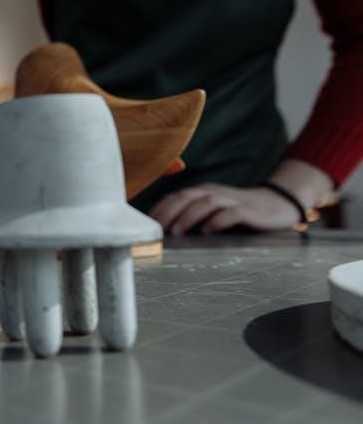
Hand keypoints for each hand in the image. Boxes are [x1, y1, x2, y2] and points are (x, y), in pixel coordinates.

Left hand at [150, 183, 301, 235]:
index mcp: (202, 192)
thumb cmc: (238, 212)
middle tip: (157, 229)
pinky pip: (231, 214)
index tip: (147, 223)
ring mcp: (231, 200)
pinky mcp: (247, 211)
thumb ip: (192, 215)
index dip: (160, 208)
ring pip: (205, 203)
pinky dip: (217, 221)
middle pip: (186, 197)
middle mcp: (214, 193)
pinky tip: (208, 231)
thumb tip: (166, 230)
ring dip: (188, 217)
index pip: (175, 196)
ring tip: (177, 231)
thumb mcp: (212, 210)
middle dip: (169, 212)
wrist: (276, 205)